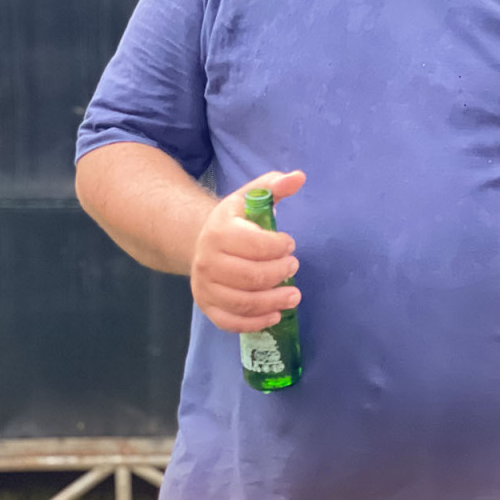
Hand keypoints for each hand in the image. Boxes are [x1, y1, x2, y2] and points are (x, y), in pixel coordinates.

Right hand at [190, 169, 305, 332]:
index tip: (290, 244)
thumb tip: (299, 177)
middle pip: (251, 277)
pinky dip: (255, 323)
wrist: (200, 240)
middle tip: (293, 267)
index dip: (278, 247)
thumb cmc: (234, 220)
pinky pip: (231, 322)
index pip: (255, 245)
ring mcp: (204, 287)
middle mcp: (207, 261)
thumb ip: (275, 185)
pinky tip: (274, 315)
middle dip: (280, 274)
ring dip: (274, 302)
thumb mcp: (250, 196)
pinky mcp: (207, 307)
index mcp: (219, 232)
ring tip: (294, 296)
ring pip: (243, 302)